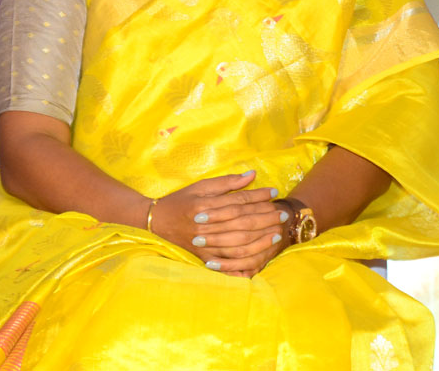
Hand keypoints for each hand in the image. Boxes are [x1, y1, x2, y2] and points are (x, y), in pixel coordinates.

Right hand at [150, 171, 288, 275]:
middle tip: (282, 214)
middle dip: (264, 217)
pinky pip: (225, 262)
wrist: (156, 222)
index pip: (237, 200)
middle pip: (241, 222)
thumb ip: (227, 182)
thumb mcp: (201, 186)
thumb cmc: (181, 200)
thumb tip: (252, 175)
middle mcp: (205, 225)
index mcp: (205, 204)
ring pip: (236, 243)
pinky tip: (258, 259)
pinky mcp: (202, 257)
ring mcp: (204, 243)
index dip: (257, 196)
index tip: (274, 192)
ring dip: (259, 239)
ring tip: (276, 233)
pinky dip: (242, 262)